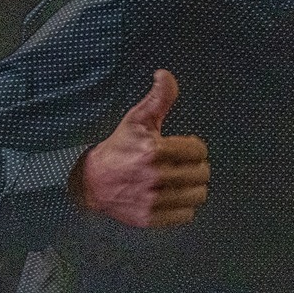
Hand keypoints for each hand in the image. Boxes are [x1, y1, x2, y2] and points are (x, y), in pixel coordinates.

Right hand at [70, 69, 209, 227]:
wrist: (91, 181)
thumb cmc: (119, 148)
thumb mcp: (137, 120)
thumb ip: (158, 98)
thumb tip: (165, 74)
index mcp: (154, 150)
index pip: (199, 151)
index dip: (195, 148)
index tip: (184, 149)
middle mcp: (154, 177)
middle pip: (202, 173)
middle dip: (196, 167)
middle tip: (183, 165)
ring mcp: (152, 200)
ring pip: (198, 195)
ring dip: (193, 188)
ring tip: (181, 181)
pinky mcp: (150, 218)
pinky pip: (186, 216)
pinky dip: (184, 208)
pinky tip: (173, 197)